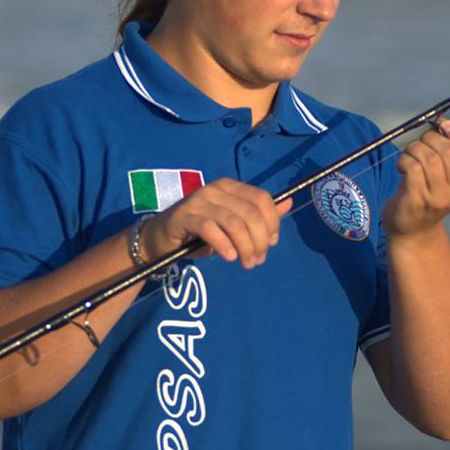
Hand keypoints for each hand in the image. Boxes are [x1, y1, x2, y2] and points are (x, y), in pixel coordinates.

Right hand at [141, 178, 292, 269]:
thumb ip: (258, 215)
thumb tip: (288, 203)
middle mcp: (216, 189)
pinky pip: (211, 229)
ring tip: (246, 263)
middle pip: (250, 213)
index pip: (261, 198)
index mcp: (230, 186)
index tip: (272, 243)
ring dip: (245, 247)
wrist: (161, 238)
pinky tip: (229, 257)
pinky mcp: (184, 216)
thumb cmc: (200, 231)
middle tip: (257, 260)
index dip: (272, 222)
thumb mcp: (232, 223)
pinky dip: (224, 245)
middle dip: (260, 240)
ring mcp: (199, 201)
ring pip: (234, 222)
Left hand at [382, 119, 449, 240]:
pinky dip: (404, 160)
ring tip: (408, 155)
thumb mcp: (444, 176)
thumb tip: (441, 123)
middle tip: (419, 144)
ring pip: (428, 158)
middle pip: (449, 152)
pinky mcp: (417, 201)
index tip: (443, 124)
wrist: (412, 231)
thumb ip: (446, 153)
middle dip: (430, 138)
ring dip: (413, 149)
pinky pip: (412, 168)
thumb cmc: (426, 195)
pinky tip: (401, 166)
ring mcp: (438, 198)